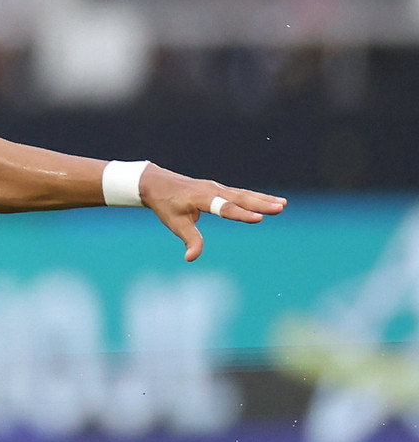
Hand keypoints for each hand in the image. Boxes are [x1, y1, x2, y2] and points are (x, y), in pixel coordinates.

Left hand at [141, 165, 285, 261]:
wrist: (158, 183)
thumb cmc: (166, 204)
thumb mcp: (174, 223)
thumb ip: (189, 239)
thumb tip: (191, 258)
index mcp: (201, 198)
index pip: (224, 208)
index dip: (241, 214)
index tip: (259, 218)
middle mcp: (212, 190)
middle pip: (240, 198)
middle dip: (260, 204)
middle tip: (280, 208)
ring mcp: (217, 187)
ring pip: (244, 194)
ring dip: (263, 199)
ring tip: (283, 205)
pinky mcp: (220, 189)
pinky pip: (241, 193)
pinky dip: (257, 196)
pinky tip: (272, 200)